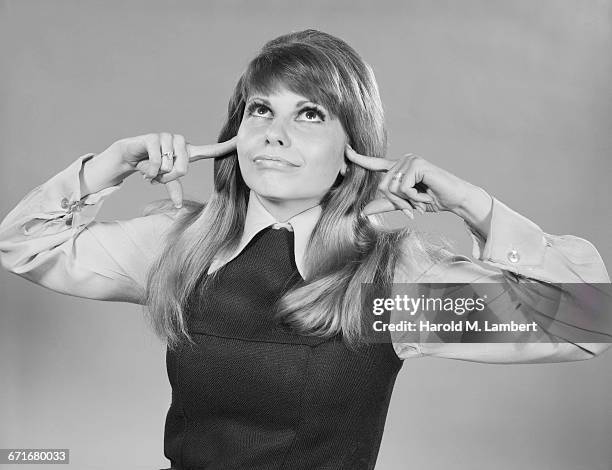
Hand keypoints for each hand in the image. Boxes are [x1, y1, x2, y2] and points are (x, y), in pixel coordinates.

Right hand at [106, 133, 236, 207]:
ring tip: (150, 169)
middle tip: (158, 176)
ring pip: (168, 166)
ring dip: (156, 173)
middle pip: (183, 169)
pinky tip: (144, 168)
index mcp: (189, 152)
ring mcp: (167, 138)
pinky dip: (149, 170)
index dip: (226, 146)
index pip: (211, 149)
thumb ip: (173, 188)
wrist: (129, 156)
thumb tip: (178, 206)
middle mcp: (181, 143)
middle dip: (168, 178)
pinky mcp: (153, 137)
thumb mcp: (164, 179)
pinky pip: (157, 161)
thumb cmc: (151, 166)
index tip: (240, 140)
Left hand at [345, 144, 477, 218]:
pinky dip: (414, 197)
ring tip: (421, 200)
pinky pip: (403, 187)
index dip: (359, 158)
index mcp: (398, 167)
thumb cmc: (432, 199)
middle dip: (397, 202)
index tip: (346, 150)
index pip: (374, 163)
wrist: (455, 199)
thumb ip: (385, 205)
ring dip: (406, 201)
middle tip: (414, 207)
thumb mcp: (404, 204)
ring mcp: (410, 160)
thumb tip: (362, 211)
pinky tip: (426, 195)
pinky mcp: (418, 164)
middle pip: (382, 186)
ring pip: (391, 187)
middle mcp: (403, 160)